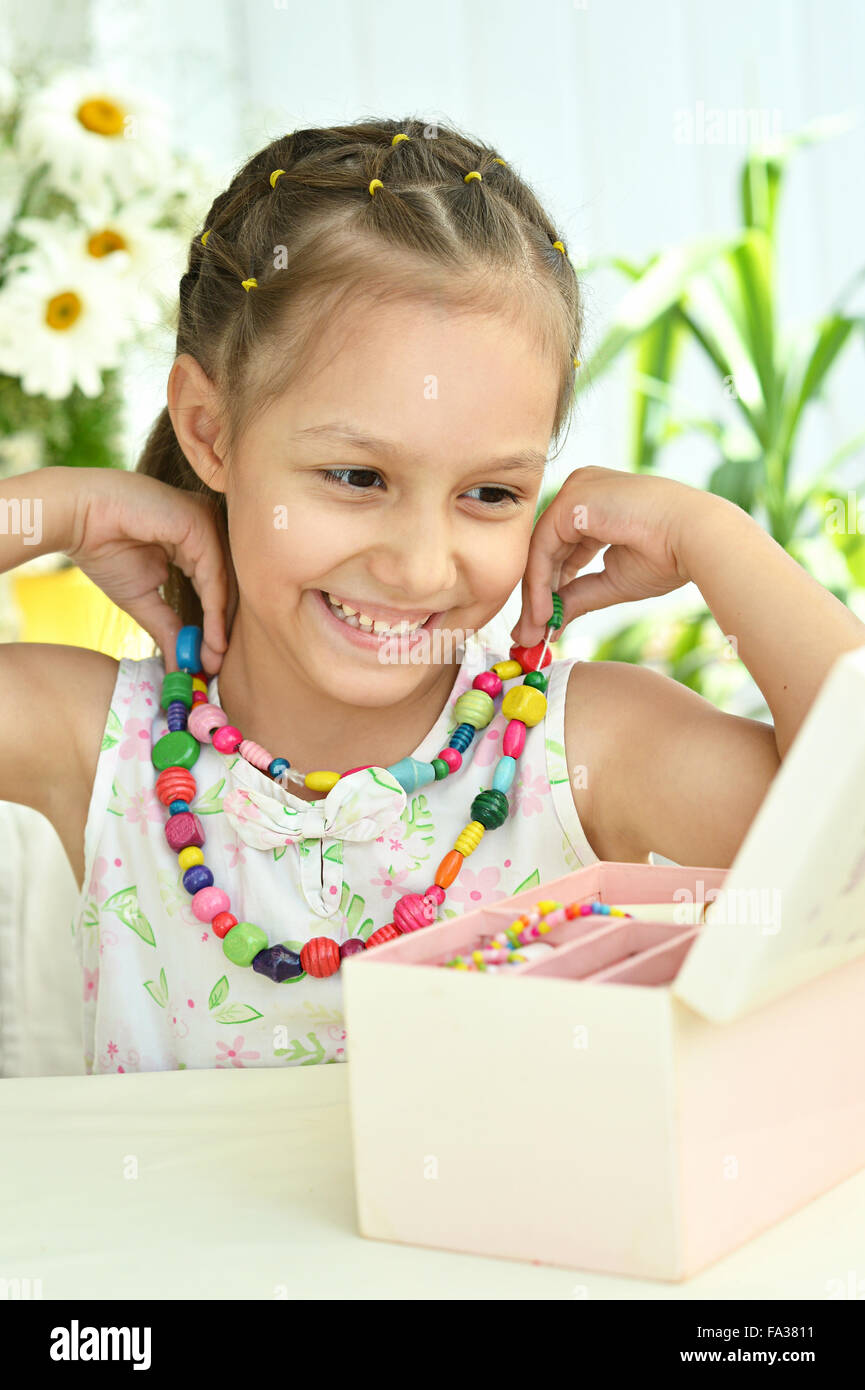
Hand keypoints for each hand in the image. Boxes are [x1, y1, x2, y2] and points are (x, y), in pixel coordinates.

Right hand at [63, 468, 230, 672]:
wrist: (78, 520)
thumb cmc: (105, 550)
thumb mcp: (144, 600)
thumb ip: (169, 628)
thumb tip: (183, 667)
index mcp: (196, 542)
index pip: (217, 588)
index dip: (215, 627)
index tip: (212, 664)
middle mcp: (207, 531)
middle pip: (228, 586)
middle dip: (221, 630)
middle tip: (216, 668)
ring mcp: (207, 523)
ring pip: (225, 582)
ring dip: (220, 625)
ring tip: (213, 659)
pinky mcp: (201, 523)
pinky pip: (214, 573)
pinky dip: (215, 609)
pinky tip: (212, 638)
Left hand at [510, 465, 705, 647]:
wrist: (695, 537)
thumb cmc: (667, 555)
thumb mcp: (613, 581)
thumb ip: (578, 597)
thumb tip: (547, 624)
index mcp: (594, 505)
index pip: (559, 549)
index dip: (550, 589)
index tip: (542, 625)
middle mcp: (580, 491)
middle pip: (545, 549)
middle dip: (536, 596)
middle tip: (528, 635)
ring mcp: (574, 490)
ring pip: (540, 550)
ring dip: (535, 596)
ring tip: (534, 633)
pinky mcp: (571, 498)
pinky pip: (543, 547)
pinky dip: (540, 583)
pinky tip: (543, 614)